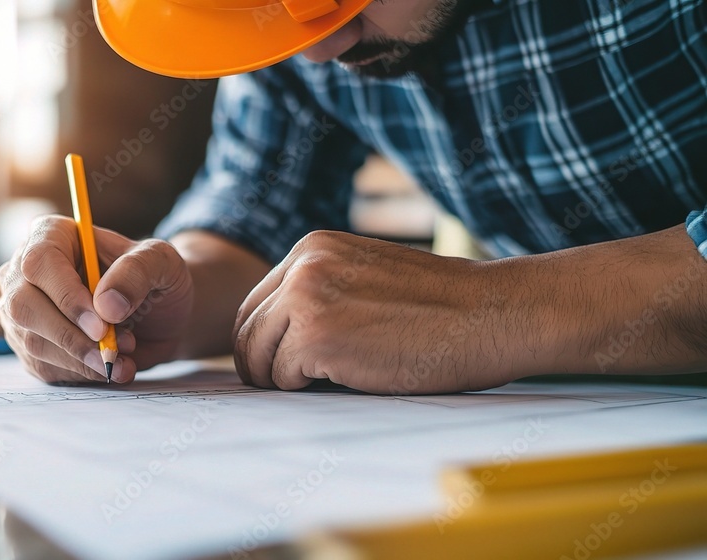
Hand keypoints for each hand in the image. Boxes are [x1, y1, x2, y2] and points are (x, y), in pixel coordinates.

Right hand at [0, 215, 193, 383]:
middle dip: (71, 336)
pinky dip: (81, 373)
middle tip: (111, 352)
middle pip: (24, 305)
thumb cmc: (156, 277)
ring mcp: (24, 309)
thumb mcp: (161, 262)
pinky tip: (109, 366)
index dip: (66, 296)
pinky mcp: (31, 344)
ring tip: (123, 355)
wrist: (162, 313)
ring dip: (82, 358)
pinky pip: (45, 367)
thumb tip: (106, 306)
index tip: (101, 326)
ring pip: (33, 342)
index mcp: (54, 235)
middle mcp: (27, 270)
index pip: (40, 262)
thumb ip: (136, 273)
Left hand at [232, 231, 515, 393]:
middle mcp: (302, 265)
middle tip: (297, 385)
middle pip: (247, 330)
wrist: (493, 314)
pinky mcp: (316, 336)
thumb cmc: (443, 307)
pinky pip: (284, 378)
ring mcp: (306, 298)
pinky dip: (309, 389)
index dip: (265, 342)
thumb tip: (276, 337)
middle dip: (264, 364)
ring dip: (286, 378)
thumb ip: (321, 291)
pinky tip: (352, 378)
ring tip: (333, 379)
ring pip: (258, 357)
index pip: (256, 303)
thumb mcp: (366, 277)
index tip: (284, 365)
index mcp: (312, 247)